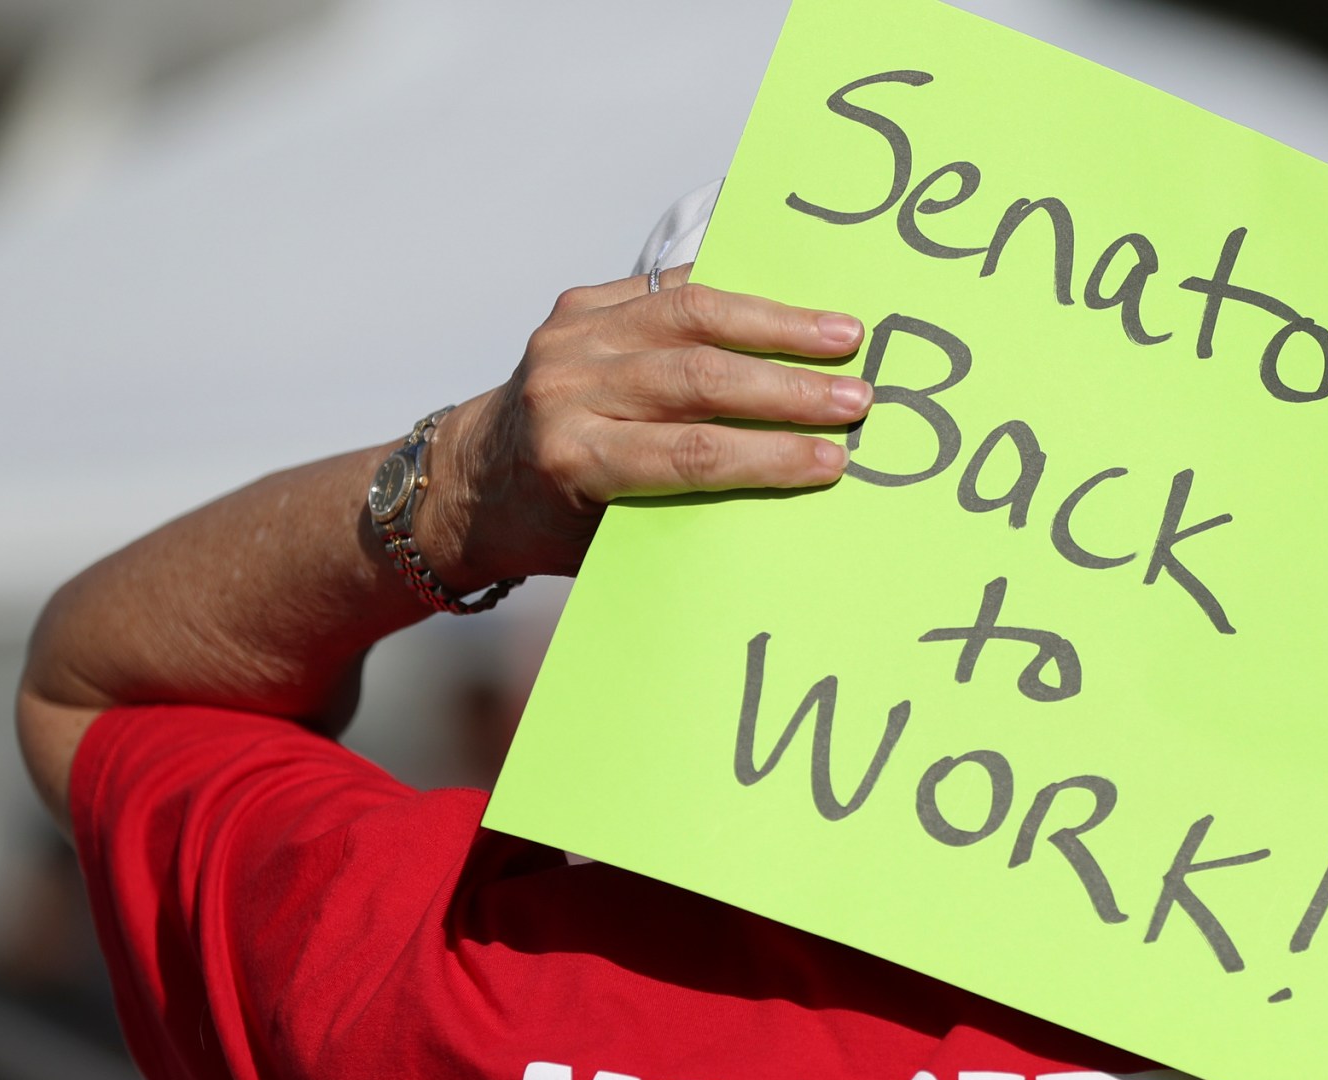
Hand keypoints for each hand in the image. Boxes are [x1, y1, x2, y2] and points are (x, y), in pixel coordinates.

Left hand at [437, 264, 872, 582]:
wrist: (471, 477)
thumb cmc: (553, 524)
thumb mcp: (610, 541)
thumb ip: (683, 510)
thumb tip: (787, 494)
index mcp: (570, 459)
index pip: (689, 454)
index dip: (768, 456)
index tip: (832, 460)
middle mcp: (564, 390)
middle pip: (697, 378)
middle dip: (787, 389)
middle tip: (857, 397)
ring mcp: (568, 338)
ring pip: (690, 316)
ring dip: (776, 325)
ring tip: (842, 335)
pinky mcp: (577, 305)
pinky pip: (669, 291)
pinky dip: (734, 299)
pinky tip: (789, 307)